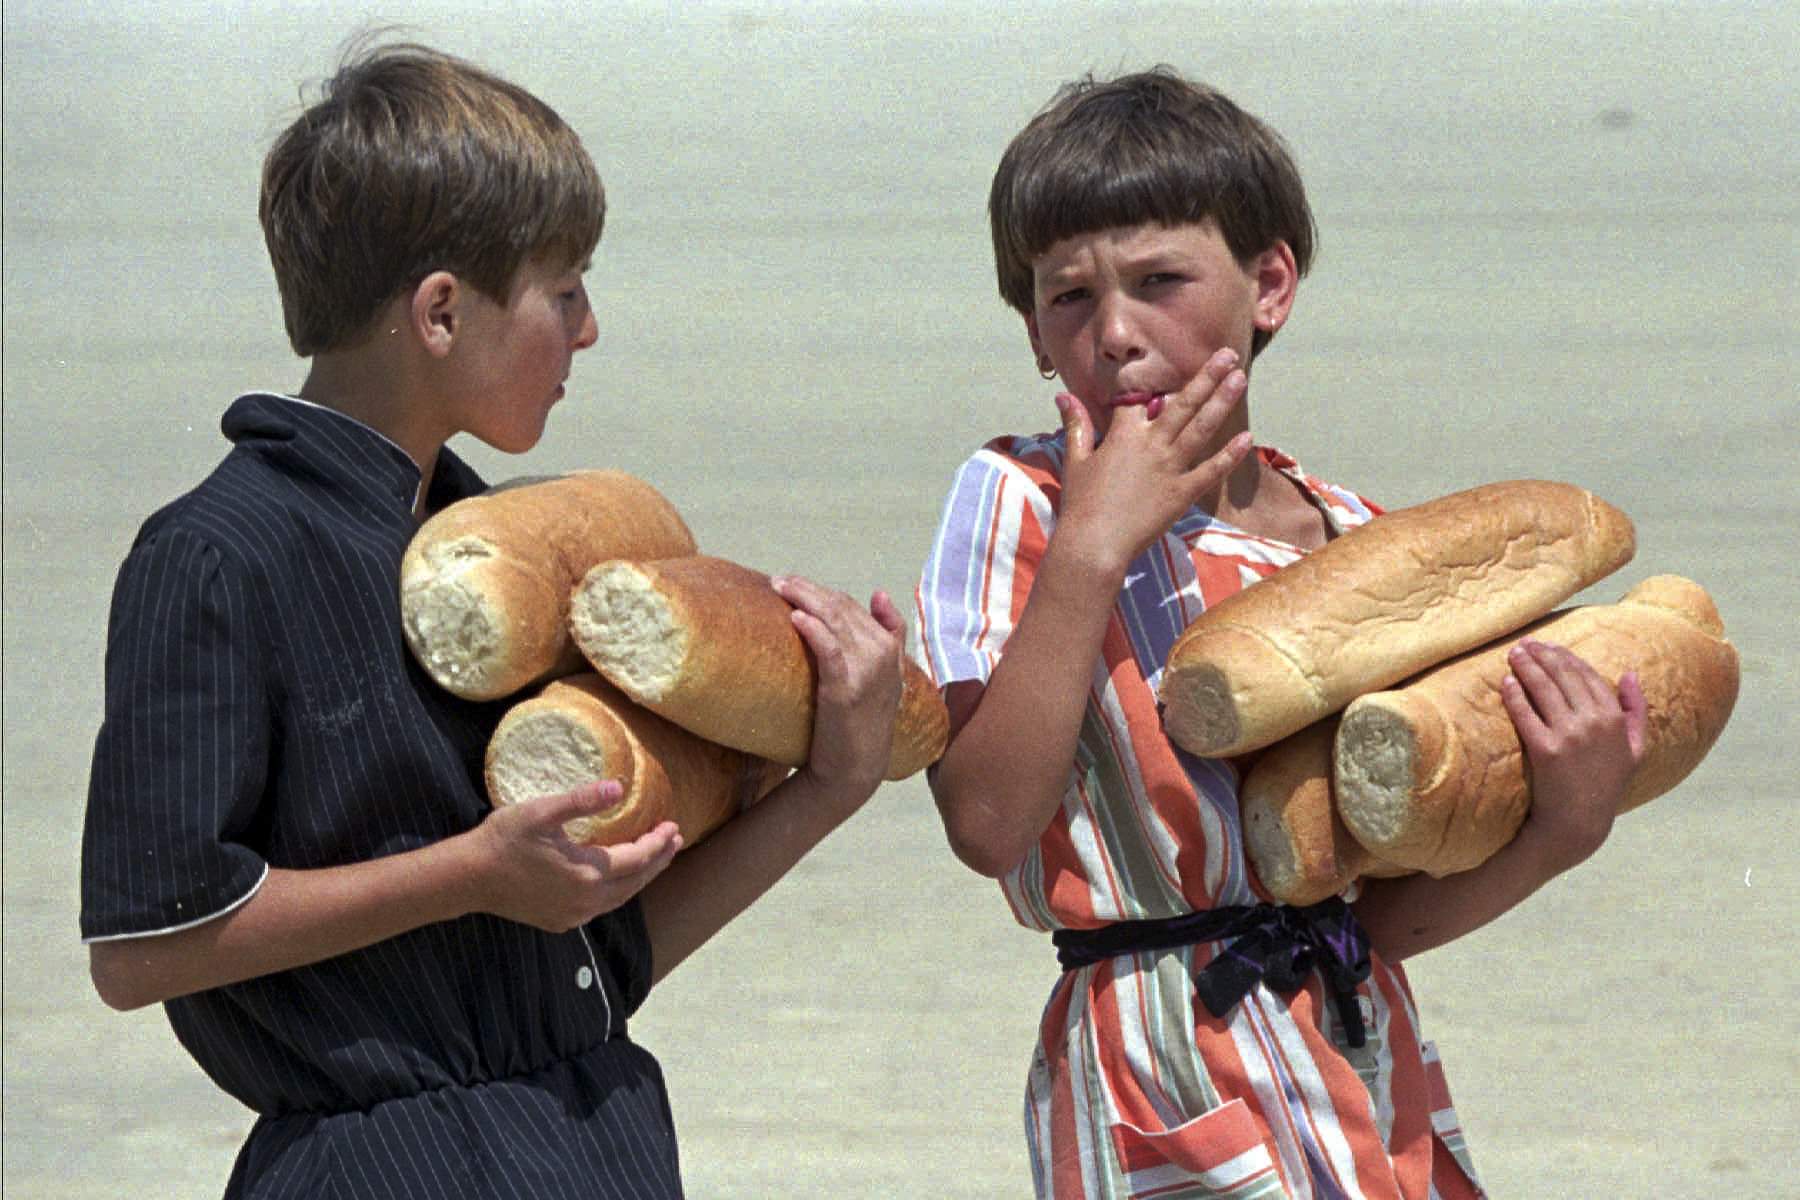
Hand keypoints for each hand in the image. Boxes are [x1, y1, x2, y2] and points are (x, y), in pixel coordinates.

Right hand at [467, 781, 681, 931]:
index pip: (637, 858)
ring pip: (620, 897)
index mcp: (587, 874)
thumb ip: (582, 800)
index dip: (658, 842)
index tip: (673, 826)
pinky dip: (618, 890)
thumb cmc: (503, 840)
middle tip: (674, 841)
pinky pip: (600, 906)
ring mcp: (573, 915)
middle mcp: (586, 901)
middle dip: (658, 860)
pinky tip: (617, 878)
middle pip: (635, 881)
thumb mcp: (543, 811)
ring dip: (640, 877)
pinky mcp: (560, 921)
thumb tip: (618, 786)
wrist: (467, 878)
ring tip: (654, 858)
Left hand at [771, 575, 904, 804]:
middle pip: (841, 608)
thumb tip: (879, 593)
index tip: (795, 584)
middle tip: (779, 581)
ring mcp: (867, 670)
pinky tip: (796, 618)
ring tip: (779, 587)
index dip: (823, 591)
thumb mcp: (885, 676)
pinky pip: (829, 648)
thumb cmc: (861, 721)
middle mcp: (883, 654)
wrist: (856, 767)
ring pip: (834, 619)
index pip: (854, 606)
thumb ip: (888, 634)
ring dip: (805, 598)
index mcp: (890, 648)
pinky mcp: (845, 688)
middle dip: (808, 589)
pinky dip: (813, 629)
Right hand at [1056, 347, 1253, 571]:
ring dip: (1222, 401)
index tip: (1161, 380)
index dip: (1148, 389)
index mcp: (1123, 436)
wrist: (1095, 544)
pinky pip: (1211, 470)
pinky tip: (1247, 437)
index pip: (1139, 400)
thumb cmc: (1081, 504)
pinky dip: (1230, 455)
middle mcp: (1151, 445)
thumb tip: (1063, 395)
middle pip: (1182, 403)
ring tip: (1240, 378)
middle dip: (1206, 376)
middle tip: (1228, 354)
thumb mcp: (1074, 460)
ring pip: (1201, 428)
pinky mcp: (1183, 494)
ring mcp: (1170, 468)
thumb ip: (1075, 426)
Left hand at [1502, 638, 1647, 873]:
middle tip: (1526, 643)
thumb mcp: (1634, 749)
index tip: (1550, 647)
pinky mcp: (1545, 750)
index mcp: (1615, 720)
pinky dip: (1514, 694)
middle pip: (1564, 677)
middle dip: (1543, 655)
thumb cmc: (1605, 783)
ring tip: (1514, 653)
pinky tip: (1506, 681)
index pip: (1588, 676)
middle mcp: (1594, 723)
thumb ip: (1637, 711)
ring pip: (1544, 689)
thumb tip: (1631, 673)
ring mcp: (1570, 736)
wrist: (1579, 821)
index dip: (1567, 658)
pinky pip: (1526, 714)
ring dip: (1527, 666)